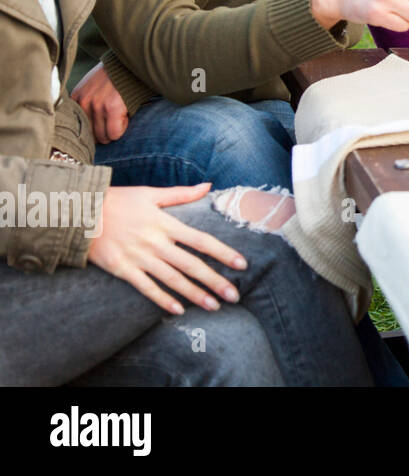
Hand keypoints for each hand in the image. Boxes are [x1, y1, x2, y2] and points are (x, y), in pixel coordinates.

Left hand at [71, 63, 127, 144]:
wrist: (132, 63)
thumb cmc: (116, 76)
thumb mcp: (93, 85)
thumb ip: (86, 101)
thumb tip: (88, 127)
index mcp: (77, 98)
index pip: (80, 127)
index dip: (94, 128)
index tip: (104, 122)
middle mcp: (84, 102)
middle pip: (91, 135)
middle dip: (104, 132)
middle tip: (115, 120)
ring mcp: (97, 105)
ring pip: (103, 136)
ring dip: (114, 131)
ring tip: (121, 115)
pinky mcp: (112, 108)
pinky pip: (115, 133)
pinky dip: (122, 129)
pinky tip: (126, 116)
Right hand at [88, 183, 246, 314]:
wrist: (79, 212)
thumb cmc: (117, 201)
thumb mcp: (150, 193)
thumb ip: (181, 193)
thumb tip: (208, 185)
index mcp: (165, 223)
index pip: (201, 240)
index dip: (223, 253)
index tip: (242, 265)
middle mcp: (155, 242)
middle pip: (191, 265)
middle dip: (214, 281)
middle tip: (235, 295)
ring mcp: (139, 257)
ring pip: (172, 279)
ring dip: (194, 294)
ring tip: (214, 306)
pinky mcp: (122, 269)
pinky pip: (145, 288)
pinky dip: (162, 299)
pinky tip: (178, 310)